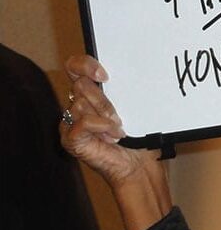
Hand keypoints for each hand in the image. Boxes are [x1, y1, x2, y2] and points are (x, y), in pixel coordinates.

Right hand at [60, 55, 154, 189]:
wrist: (139, 165)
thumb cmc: (140, 137)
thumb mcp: (138, 108)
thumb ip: (130, 90)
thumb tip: (141, 71)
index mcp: (93, 92)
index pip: (75, 66)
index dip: (85, 64)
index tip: (105, 75)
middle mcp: (78, 104)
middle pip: (80, 85)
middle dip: (104, 101)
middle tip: (119, 117)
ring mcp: (72, 122)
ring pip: (80, 103)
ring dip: (105, 117)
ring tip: (118, 131)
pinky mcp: (70, 139)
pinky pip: (81, 122)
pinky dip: (100, 127)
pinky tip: (112, 136)